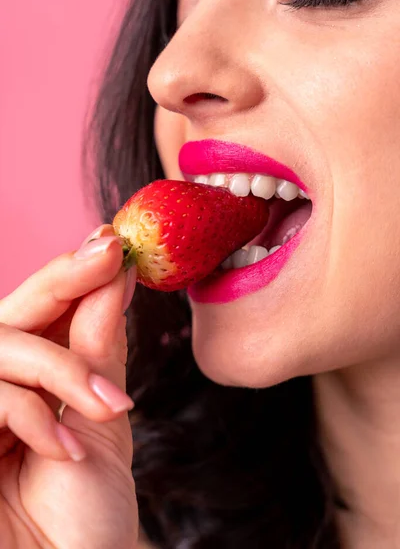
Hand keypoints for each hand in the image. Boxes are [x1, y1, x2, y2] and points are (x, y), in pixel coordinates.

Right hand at [0, 225, 137, 548]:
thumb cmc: (87, 512)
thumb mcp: (102, 419)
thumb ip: (98, 348)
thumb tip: (116, 277)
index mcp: (35, 378)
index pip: (47, 311)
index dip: (75, 273)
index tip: (112, 244)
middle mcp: (0, 385)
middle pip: (15, 312)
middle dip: (62, 278)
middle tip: (107, 253)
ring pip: (3, 344)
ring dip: (60, 367)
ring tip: (107, 408)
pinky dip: (30, 415)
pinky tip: (65, 449)